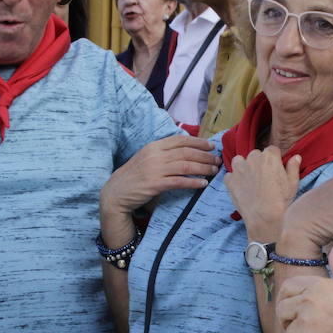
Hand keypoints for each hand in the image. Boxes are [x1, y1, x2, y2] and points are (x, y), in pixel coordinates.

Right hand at [101, 134, 217, 217]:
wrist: (116, 192)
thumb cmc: (134, 176)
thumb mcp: (147, 158)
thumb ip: (163, 153)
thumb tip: (186, 150)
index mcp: (154, 146)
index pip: (180, 140)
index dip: (198, 142)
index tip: (211, 145)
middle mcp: (155, 155)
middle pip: (186, 152)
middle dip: (205, 156)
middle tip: (217, 160)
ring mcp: (154, 170)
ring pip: (185, 165)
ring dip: (203, 168)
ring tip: (214, 171)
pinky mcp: (154, 184)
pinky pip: (179, 181)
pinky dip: (193, 182)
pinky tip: (202, 184)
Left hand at [223, 146, 299, 239]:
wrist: (264, 217)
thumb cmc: (281, 201)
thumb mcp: (293, 184)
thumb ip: (293, 168)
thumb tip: (296, 157)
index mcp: (270, 157)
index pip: (271, 150)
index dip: (274, 159)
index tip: (274, 169)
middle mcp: (253, 158)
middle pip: (255, 155)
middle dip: (258, 163)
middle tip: (263, 178)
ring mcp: (240, 169)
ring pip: (239, 161)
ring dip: (243, 167)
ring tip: (249, 180)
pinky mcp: (230, 180)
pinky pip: (229, 175)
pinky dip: (234, 180)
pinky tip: (241, 189)